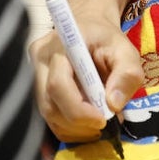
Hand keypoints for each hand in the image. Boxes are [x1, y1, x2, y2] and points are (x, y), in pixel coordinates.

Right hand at [28, 12, 143, 141]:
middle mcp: (39, 61)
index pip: (58, 85)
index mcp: (59, 46)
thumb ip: (127, 74)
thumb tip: (113, 105)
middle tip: (103, 124)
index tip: (102, 119)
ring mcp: (32, 76)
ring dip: (75, 128)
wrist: (89, 31)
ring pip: (47, 116)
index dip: (78, 109)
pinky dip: (69, 128)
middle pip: (49, 105)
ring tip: (97, 121)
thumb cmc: (106, 40)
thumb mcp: (126, 51)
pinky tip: (85, 122)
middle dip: (78, 123)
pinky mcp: (35, 90)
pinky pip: (48, 119)